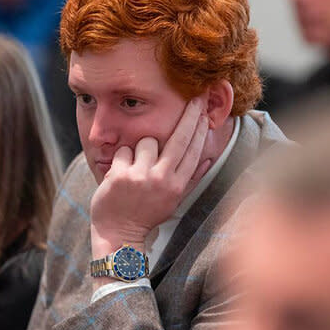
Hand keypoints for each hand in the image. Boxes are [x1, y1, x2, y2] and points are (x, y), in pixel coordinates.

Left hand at [90, 98, 210, 258]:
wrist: (119, 233)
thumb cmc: (146, 214)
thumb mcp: (173, 199)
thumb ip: (190, 178)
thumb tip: (210, 157)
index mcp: (177, 185)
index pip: (193, 150)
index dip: (200, 128)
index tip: (205, 110)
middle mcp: (162, 179)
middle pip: (179, 138)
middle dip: (190, 114)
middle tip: (195, 96)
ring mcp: (140, 177)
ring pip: (146, 141)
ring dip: (139, 150)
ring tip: (134, 168)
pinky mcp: (120, 175)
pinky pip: (123, 150)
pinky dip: (120, 159)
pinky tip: (119, 175)